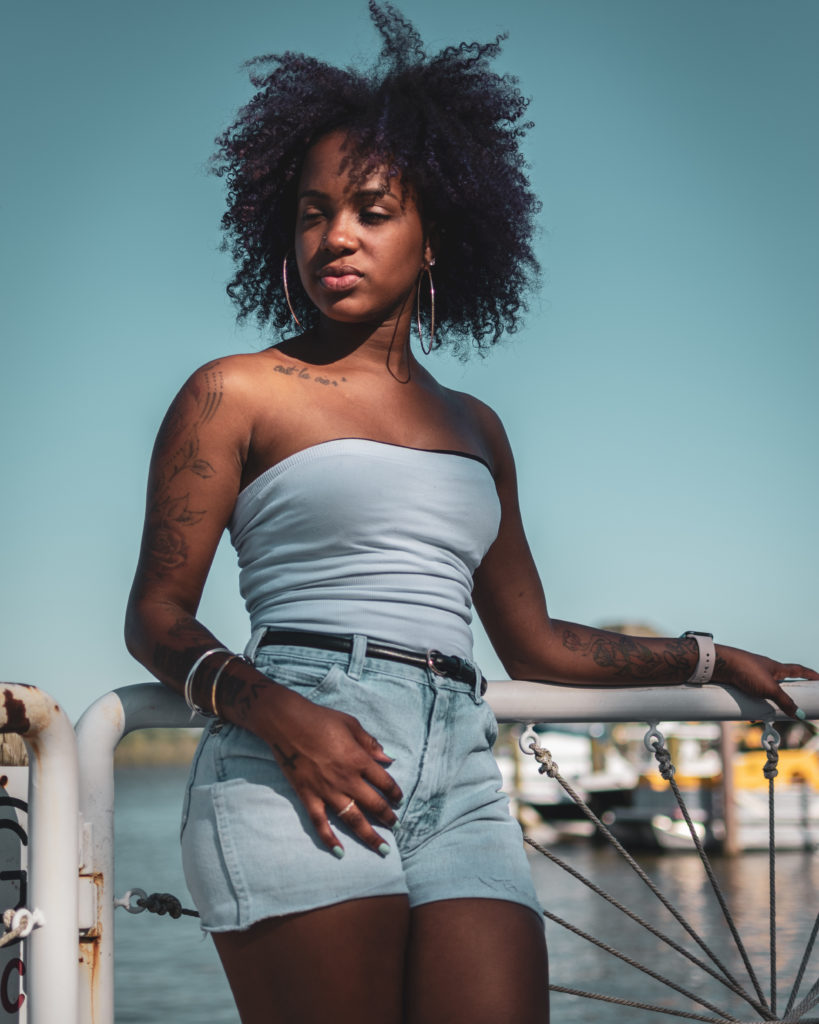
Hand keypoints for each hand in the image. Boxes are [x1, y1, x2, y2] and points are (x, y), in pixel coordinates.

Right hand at [259, 686, 402, 857]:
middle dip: (388, 817)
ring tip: (382, 848)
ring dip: (369, 835)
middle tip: (396, 825)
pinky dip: (329, 839)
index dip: (395, 793)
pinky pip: (320, 823)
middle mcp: (346, 780)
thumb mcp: (352, 724)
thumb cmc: (321, 720)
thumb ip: (370, 743)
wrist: (287, 723)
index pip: (385, 782)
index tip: (399, 799)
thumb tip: (387, 759)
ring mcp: (327, 791)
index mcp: (358, 760)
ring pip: (352, 819)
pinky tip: (340, 852)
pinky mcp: (308, 797)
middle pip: (374, 804)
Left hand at [713, 644, 818, 718]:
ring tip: (768, 718)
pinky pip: (750, 698)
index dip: (810, 674)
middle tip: (791, 709)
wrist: (719, 665)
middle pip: (781, 686)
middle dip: (785, 698)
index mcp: (776, 668)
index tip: (818, 679)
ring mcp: (752, 677)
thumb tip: (799, 715)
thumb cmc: (746, 670)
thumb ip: (784, 701)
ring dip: (767, 706)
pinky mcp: (740, 683)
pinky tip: (750, 717)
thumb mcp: (769, 688)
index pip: (798, 670)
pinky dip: (752, 708)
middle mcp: (765, 671)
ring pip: (764, 694)